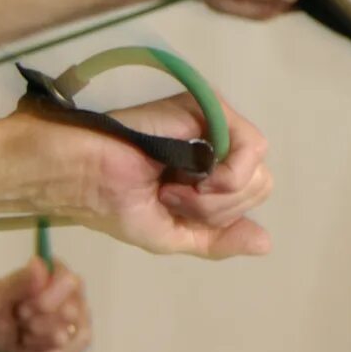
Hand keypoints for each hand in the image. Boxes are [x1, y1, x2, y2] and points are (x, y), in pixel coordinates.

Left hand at [0, 258, 91, 351]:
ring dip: (34, 341)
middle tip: (20, 322)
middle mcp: (72, 295)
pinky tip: (31, 351)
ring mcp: (80, 320)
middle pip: (69, 309)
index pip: (65, 277)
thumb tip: (39, 263)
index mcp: (52, 275)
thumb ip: (17, 282)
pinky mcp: (79, 345)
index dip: (47, 296)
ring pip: (63, 336)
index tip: (23, 308)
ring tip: (24, 336)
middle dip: (35, 323)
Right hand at [63, 92, 272, 257]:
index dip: (217, 216)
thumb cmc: (114, 204)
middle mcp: (216, 145)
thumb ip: (217, 240)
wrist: (83, 176)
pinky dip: (225, 177)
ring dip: (214, 197)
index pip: (249, 196)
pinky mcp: (210, 108)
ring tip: (171, 186)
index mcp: (208, 171)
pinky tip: (188, 175)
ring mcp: (214, 124)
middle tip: (169, 197)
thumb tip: (266, 243)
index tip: (171, 208)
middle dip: (215, 209)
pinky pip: (252, 149)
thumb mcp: (172, 236)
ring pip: (258, 173)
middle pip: (258, 186)